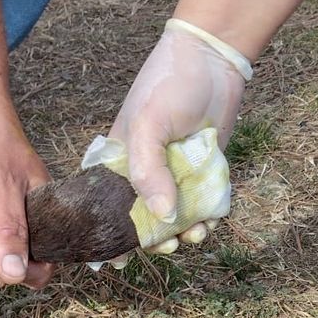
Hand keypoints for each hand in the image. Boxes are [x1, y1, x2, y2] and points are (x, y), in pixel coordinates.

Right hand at [109, 18, 249, 245]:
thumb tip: (163, 218)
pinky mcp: (201, 174)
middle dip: (153, 240)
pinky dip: (205, 219)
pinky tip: (209, 221)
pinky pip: (201, 207)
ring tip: (194, 234)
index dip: (109, 235)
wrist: (212, 59)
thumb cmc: (168, 86)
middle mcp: (144, 174)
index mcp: (117, 163)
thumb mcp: (147, 126)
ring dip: (183, 234)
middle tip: (166, 245)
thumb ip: (149, 173)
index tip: (119, 258)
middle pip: (142, 221)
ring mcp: (174, 176)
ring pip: (174, 219)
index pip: (105, 207)